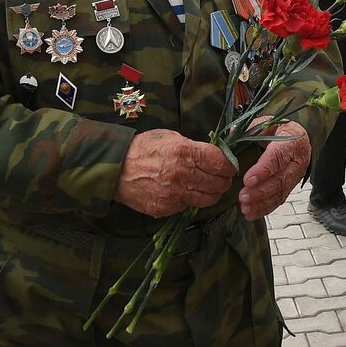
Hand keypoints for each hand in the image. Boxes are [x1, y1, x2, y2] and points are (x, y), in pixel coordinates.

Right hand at [113, 129, 234, 216]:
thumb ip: (193, 147)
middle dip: (223, 181)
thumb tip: (213, 156)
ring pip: (208, 199)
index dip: (229, 166)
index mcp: (185, 152)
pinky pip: (188, 206)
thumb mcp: (170, 137)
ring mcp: (174, 194)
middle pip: (218, 183)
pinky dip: (191, 201)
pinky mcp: (166, 208)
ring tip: (208, 188)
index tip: (230, 167)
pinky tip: (185, 193)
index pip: (220, 162)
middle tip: (222, 179)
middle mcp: (182, 174)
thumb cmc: (144, 148)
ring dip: (212, 194)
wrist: (115, 168)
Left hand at [238, 120, 310, 219]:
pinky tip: (251, 214)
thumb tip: (231, 135)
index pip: (278, 156)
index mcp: (293, 141)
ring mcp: (296, 175)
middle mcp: (298, 160)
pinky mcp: (291, 186)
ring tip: (245, 208)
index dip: (264, 170)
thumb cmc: (278, 130)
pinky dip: (265, 208)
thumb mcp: (266, 123)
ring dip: (262, 202)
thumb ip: (250, 130)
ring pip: (281, 192)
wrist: (296, 138)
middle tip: (243, 197)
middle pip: (281, 178)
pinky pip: (280, 199)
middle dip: (261, 190)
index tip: (247, 180)